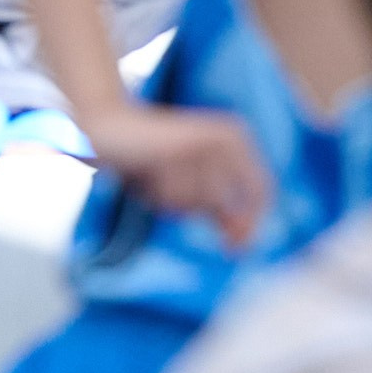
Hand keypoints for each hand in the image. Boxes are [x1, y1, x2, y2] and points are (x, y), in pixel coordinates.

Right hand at [82, 101, 270, 247]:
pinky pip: (177, 194)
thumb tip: (241, 243)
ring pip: (199, 201)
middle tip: (161, 185)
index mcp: (238, 138)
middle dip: (188, 206)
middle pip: (221, 201)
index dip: (250, 222)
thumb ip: (219, 210)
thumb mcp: (192, 185)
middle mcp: (229, 135)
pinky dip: (158, 193)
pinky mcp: (181, 146)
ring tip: (152, 177)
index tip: (233, 246)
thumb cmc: (150, 159)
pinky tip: (145, 172)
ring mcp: (206, 139)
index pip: (261, 191)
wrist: (109, 125)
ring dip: (171, 200)